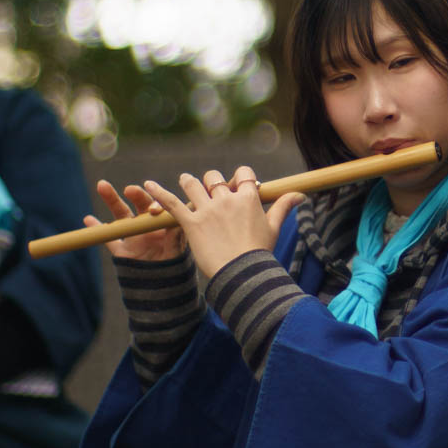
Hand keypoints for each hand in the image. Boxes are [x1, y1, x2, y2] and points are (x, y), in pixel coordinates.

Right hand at [88, 180, 185, 262]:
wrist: (163, 290)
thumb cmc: (175, 267)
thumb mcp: (176, 251)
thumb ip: (175, 236)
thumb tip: (176, 221)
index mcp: (163, 224)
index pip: (159, 208)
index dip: (156, 205)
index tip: (153, 210)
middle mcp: (148, 226)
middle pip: (140, 204)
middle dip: (135, 194)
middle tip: (130, 190)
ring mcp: (133, 237)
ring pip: (120, 215)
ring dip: (112, 199)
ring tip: (102, 185)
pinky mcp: (122, 251)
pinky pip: (108, 239)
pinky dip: (97, 229)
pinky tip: (88, 219)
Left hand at [143, 166, 303, 281]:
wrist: (242, 274)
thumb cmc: (260, 253)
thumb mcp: (273, 228)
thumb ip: (284, 206)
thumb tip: (301, 194)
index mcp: (248, 198)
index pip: (242, 174)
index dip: (239, 178)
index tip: (237, 186)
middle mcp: (227, 199)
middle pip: (214, 178)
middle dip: (212, 183)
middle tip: (211, 192)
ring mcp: (207, 210)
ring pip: (193, 184)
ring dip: (188, 182)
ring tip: (185, 182)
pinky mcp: (191, 223)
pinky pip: (172, 203)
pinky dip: (158, 193)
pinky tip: (146, 184)